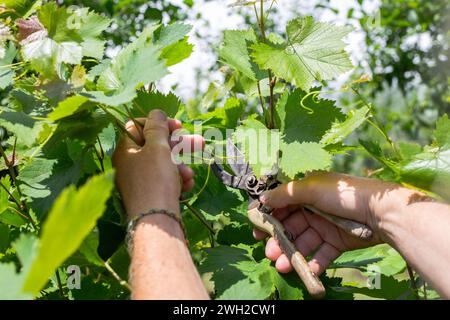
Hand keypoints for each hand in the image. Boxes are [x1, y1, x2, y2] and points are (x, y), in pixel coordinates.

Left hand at [113, 109, 203, 217]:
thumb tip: (156, 112)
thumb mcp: (157, 148)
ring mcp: (140, 180)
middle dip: (179, 144)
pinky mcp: (151, 194)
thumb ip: (157, 127)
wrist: (157, 222)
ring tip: (189, 174)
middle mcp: (129, 164)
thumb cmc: (155, 180)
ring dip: (181, 165)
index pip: (137, 126)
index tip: (176, 125)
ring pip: (164, 163)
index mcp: (125, 150)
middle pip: (155, 145)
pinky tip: (186, 185)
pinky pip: (165, 180)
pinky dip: (177, 180)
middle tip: (198, 142)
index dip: (158, 123)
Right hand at [254, 172, 421, 274]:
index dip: (268, 218)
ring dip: (292, 255)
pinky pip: (322, 254)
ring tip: (283, 266)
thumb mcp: (312, 188)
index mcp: (306, 192)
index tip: (256, 230)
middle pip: (290, 227)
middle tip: (269, 253)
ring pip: (303, 243)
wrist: (380, 211)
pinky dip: (314, 263)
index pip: (282, 205)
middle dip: (278, 241)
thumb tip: (262, 198)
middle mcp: (313, 209)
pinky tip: (308, 271)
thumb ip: (286, 194)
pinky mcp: (337, 242)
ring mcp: (325, 226)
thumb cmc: (343, 195)